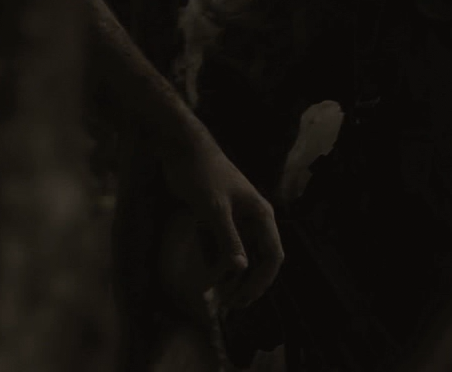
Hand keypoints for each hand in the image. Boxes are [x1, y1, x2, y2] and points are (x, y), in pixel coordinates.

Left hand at [156, 128, 283, 307]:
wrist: (179, 146)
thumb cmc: (201, 172)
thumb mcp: (214, 207)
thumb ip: (228, 238)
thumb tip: (242, 268)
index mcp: (260, 214)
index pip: (272, 256)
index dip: (261, 281)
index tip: (244, 300)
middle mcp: (251, 218)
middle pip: (257, 260)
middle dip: (245, 284)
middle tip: (230, 306)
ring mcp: (234, 218)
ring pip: (238, 256)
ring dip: (229, 277)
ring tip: (217, 299)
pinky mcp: (215, 218)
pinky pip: (220, 248)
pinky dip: (215, 264)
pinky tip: (207, 280)